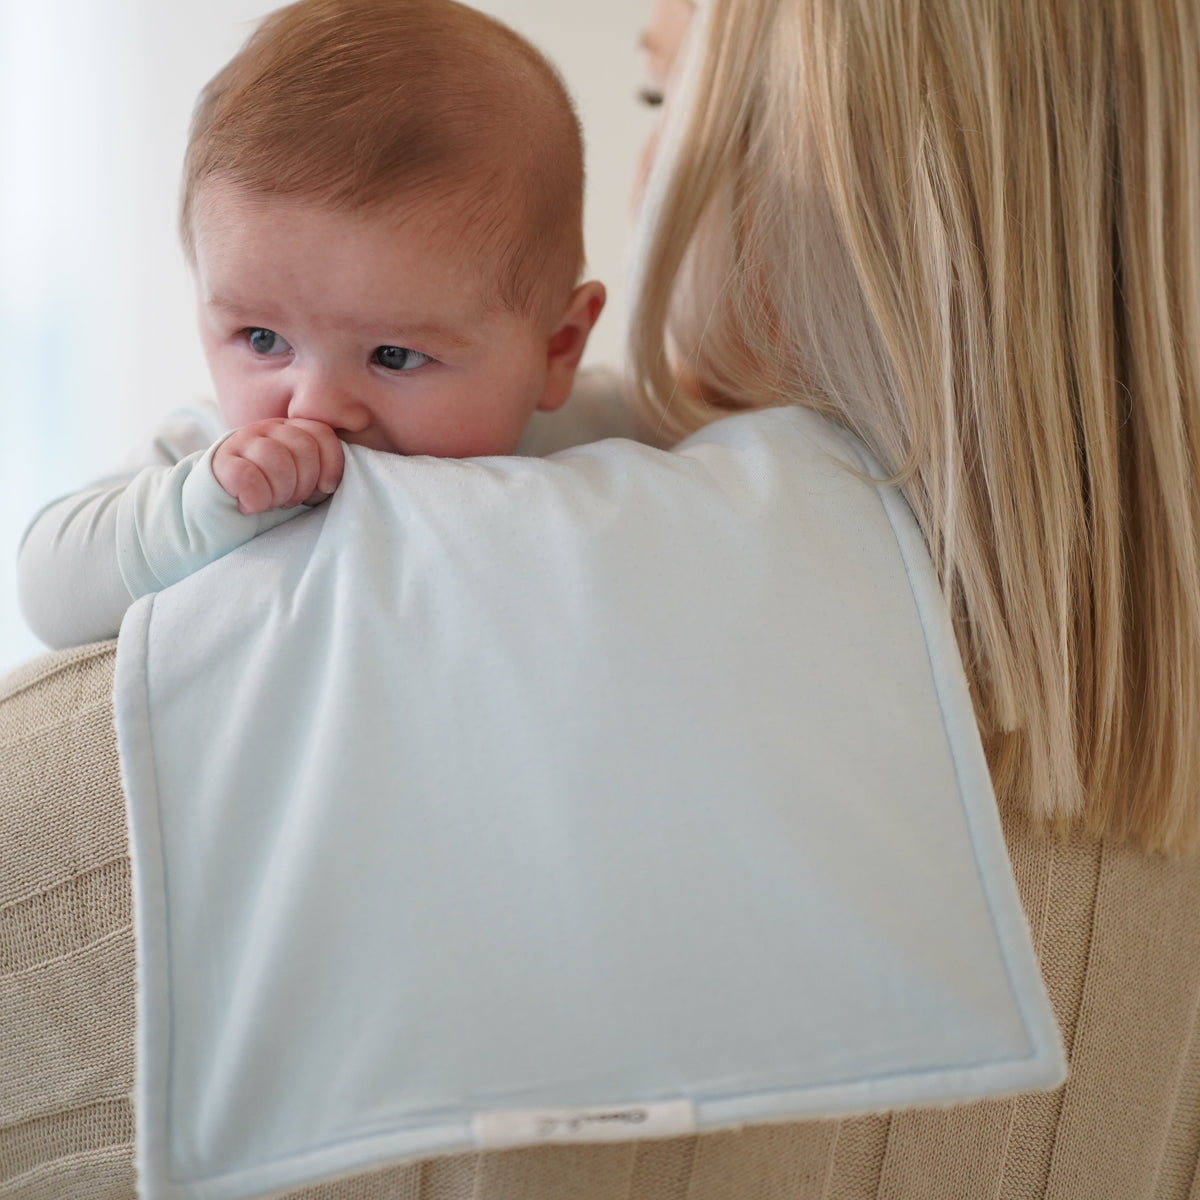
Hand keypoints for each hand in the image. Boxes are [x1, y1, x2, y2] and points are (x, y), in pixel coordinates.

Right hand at [211, 418, 344, 515]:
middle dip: (304, 484)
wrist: (218, 512)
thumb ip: (319, 471)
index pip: (322, 434)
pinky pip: (248, 477)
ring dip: (280, 492)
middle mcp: (267, 429)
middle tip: (291, 500)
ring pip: (276, 459)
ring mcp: (242, 441)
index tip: (323, 489)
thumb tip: (331, 482)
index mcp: (291, 430)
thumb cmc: (269, 498)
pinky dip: (256, 499)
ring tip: (271, 503)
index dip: (330, 466)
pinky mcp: (220, 462)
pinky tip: (250, 506)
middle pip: (303, 448)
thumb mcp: (301, 482)